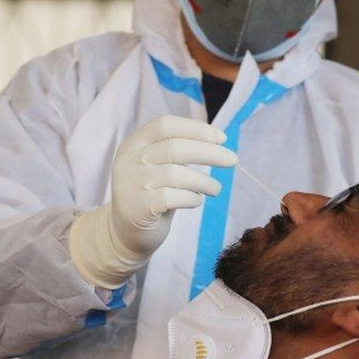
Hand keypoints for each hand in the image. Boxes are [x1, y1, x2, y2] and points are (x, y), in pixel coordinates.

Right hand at [70, 116, 236, 288]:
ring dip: (203, 181)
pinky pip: (171, 197)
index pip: (165, 125)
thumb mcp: (158, 167)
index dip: (196, 129)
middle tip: (232, 160)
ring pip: (175, 174)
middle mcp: (128, 160)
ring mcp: (130, 184)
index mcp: (133, 144)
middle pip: (174, 147)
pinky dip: (191, 198)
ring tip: (216, 189)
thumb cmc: (150, 195)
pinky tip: (196, 201)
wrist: (125, 234)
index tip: (222, 138)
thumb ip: (177, 152)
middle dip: (209, 152)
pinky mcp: (136, 208)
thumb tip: (216, 141)